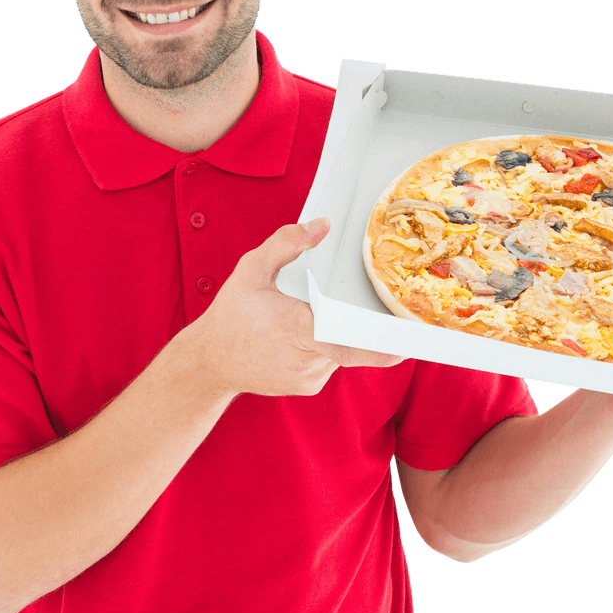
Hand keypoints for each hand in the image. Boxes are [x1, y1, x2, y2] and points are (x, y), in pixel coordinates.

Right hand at [186, 217, 402, 396]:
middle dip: (352, 323)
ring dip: (334, 332)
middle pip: (348, 338)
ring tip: (302, 321)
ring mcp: (308, 377)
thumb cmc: (230, 316)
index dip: (376, 346)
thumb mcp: (251, 270)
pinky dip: (325, 347)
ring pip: (342, 349)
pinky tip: (299, 338)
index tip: (403, 346)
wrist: (209, 363)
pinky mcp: (309, 386)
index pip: (343, 341)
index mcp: (295, 329)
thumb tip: (322, 226)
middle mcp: (305, 359)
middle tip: (344, 311)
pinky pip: (331, 361)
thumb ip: (286, 243)